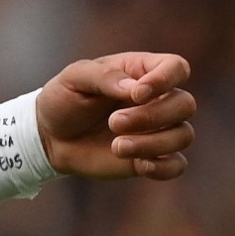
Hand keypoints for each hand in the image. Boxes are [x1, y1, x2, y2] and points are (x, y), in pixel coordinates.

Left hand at [37, 52, 194, 180]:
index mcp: (140, 72)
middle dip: (152, 116)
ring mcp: (157, 129)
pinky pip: (177, 165)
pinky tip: (140, 165)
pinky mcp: (152, 156)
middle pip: (185, 104)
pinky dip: (163, 167)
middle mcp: (157, 99)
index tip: (136, 94)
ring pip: (183, 135)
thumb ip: (104, 76)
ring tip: (117, 145)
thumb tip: (135, 88)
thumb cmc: (63, 100)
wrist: (50, 137)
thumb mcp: (74, 78)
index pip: (176, 67)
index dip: (165, 79)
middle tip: (114, 122)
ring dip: (152, 143)